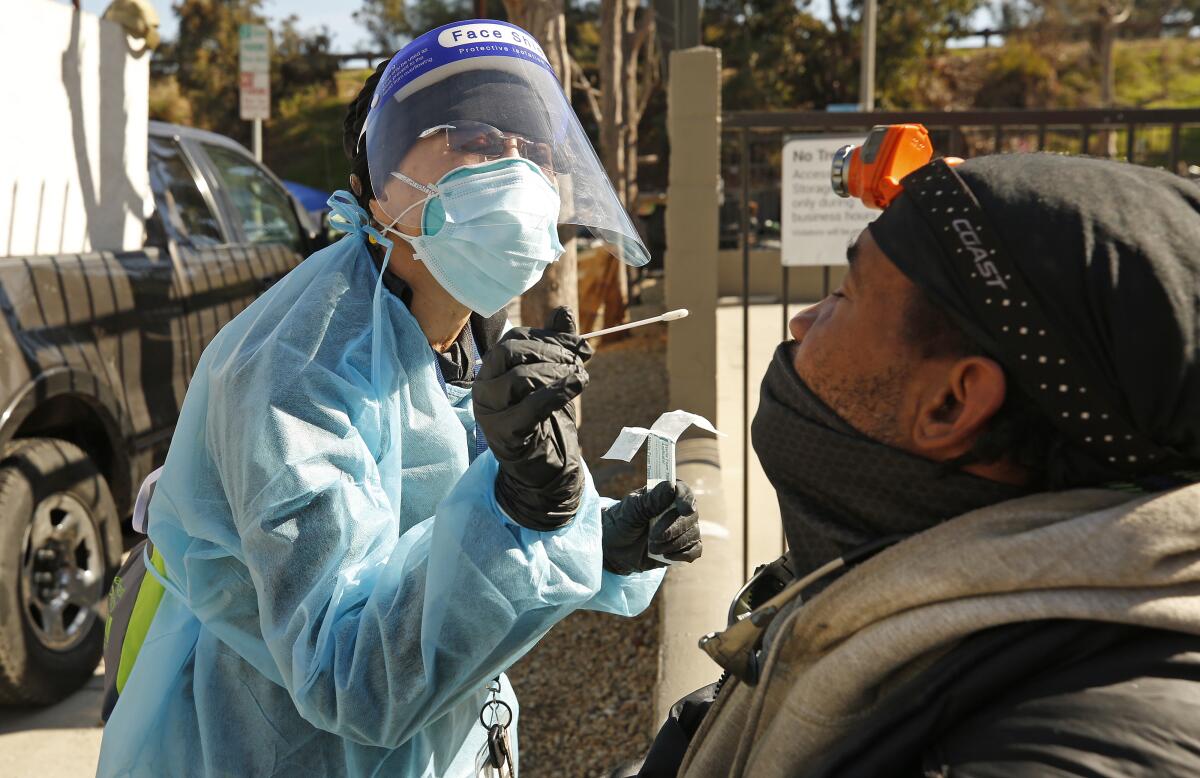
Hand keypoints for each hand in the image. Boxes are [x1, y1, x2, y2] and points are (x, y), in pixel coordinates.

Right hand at [473, 307, 593, 530]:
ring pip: (519, 377)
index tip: (579, 347)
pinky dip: (556, 393)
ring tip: (579, 378)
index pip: (515, 338)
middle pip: (509, 351)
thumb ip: (556, 345)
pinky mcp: (505, 435)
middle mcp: (483, 387)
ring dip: (556, 373)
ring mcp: (490, 413)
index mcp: (491, 370)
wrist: (543, 468)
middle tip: (577, 361)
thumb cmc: (545, 419)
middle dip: (549, 351)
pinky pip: (530, 408)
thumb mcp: (552, 376)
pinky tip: (576, 385)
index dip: (549, 337)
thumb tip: (563, 311)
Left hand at [601, 481, 701, 574]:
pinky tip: (666, 555)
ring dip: (673, 543)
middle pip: (691, 515)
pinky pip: (695, 550)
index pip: (683, 491)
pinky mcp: (682, 547)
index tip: (684, 510)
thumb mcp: (631, 510)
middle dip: (673, 528)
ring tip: (652, 547)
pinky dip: (682, 554)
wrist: (614, 549)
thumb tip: (671, 487)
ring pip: (693, 534)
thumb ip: (650, 500)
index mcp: (664, 494)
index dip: (686, 499)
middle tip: (653, 537)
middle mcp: (677, 510)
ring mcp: (681, 529)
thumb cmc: (621, 523)